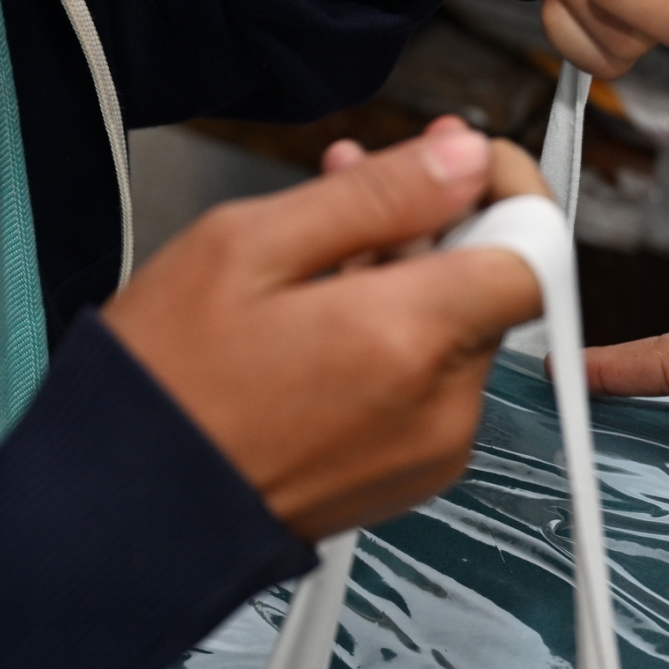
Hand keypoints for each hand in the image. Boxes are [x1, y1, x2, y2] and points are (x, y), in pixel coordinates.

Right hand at [102, 120, 545, 539]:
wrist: (134, 508)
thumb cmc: (168, 386)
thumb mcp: (248, 246)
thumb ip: (377, 197)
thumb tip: (463, 160)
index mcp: (409, 340)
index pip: (534, 252)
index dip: (502, 195)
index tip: (456, 171)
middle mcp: (443, 404)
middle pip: (494, 290)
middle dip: (434, 235)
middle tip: (349, 204)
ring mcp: (438, 448)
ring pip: (462, 335)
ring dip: (408, 289)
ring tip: (315, 273)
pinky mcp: (421, 473)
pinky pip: (437, 386)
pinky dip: (398, 347)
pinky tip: (325, 332)